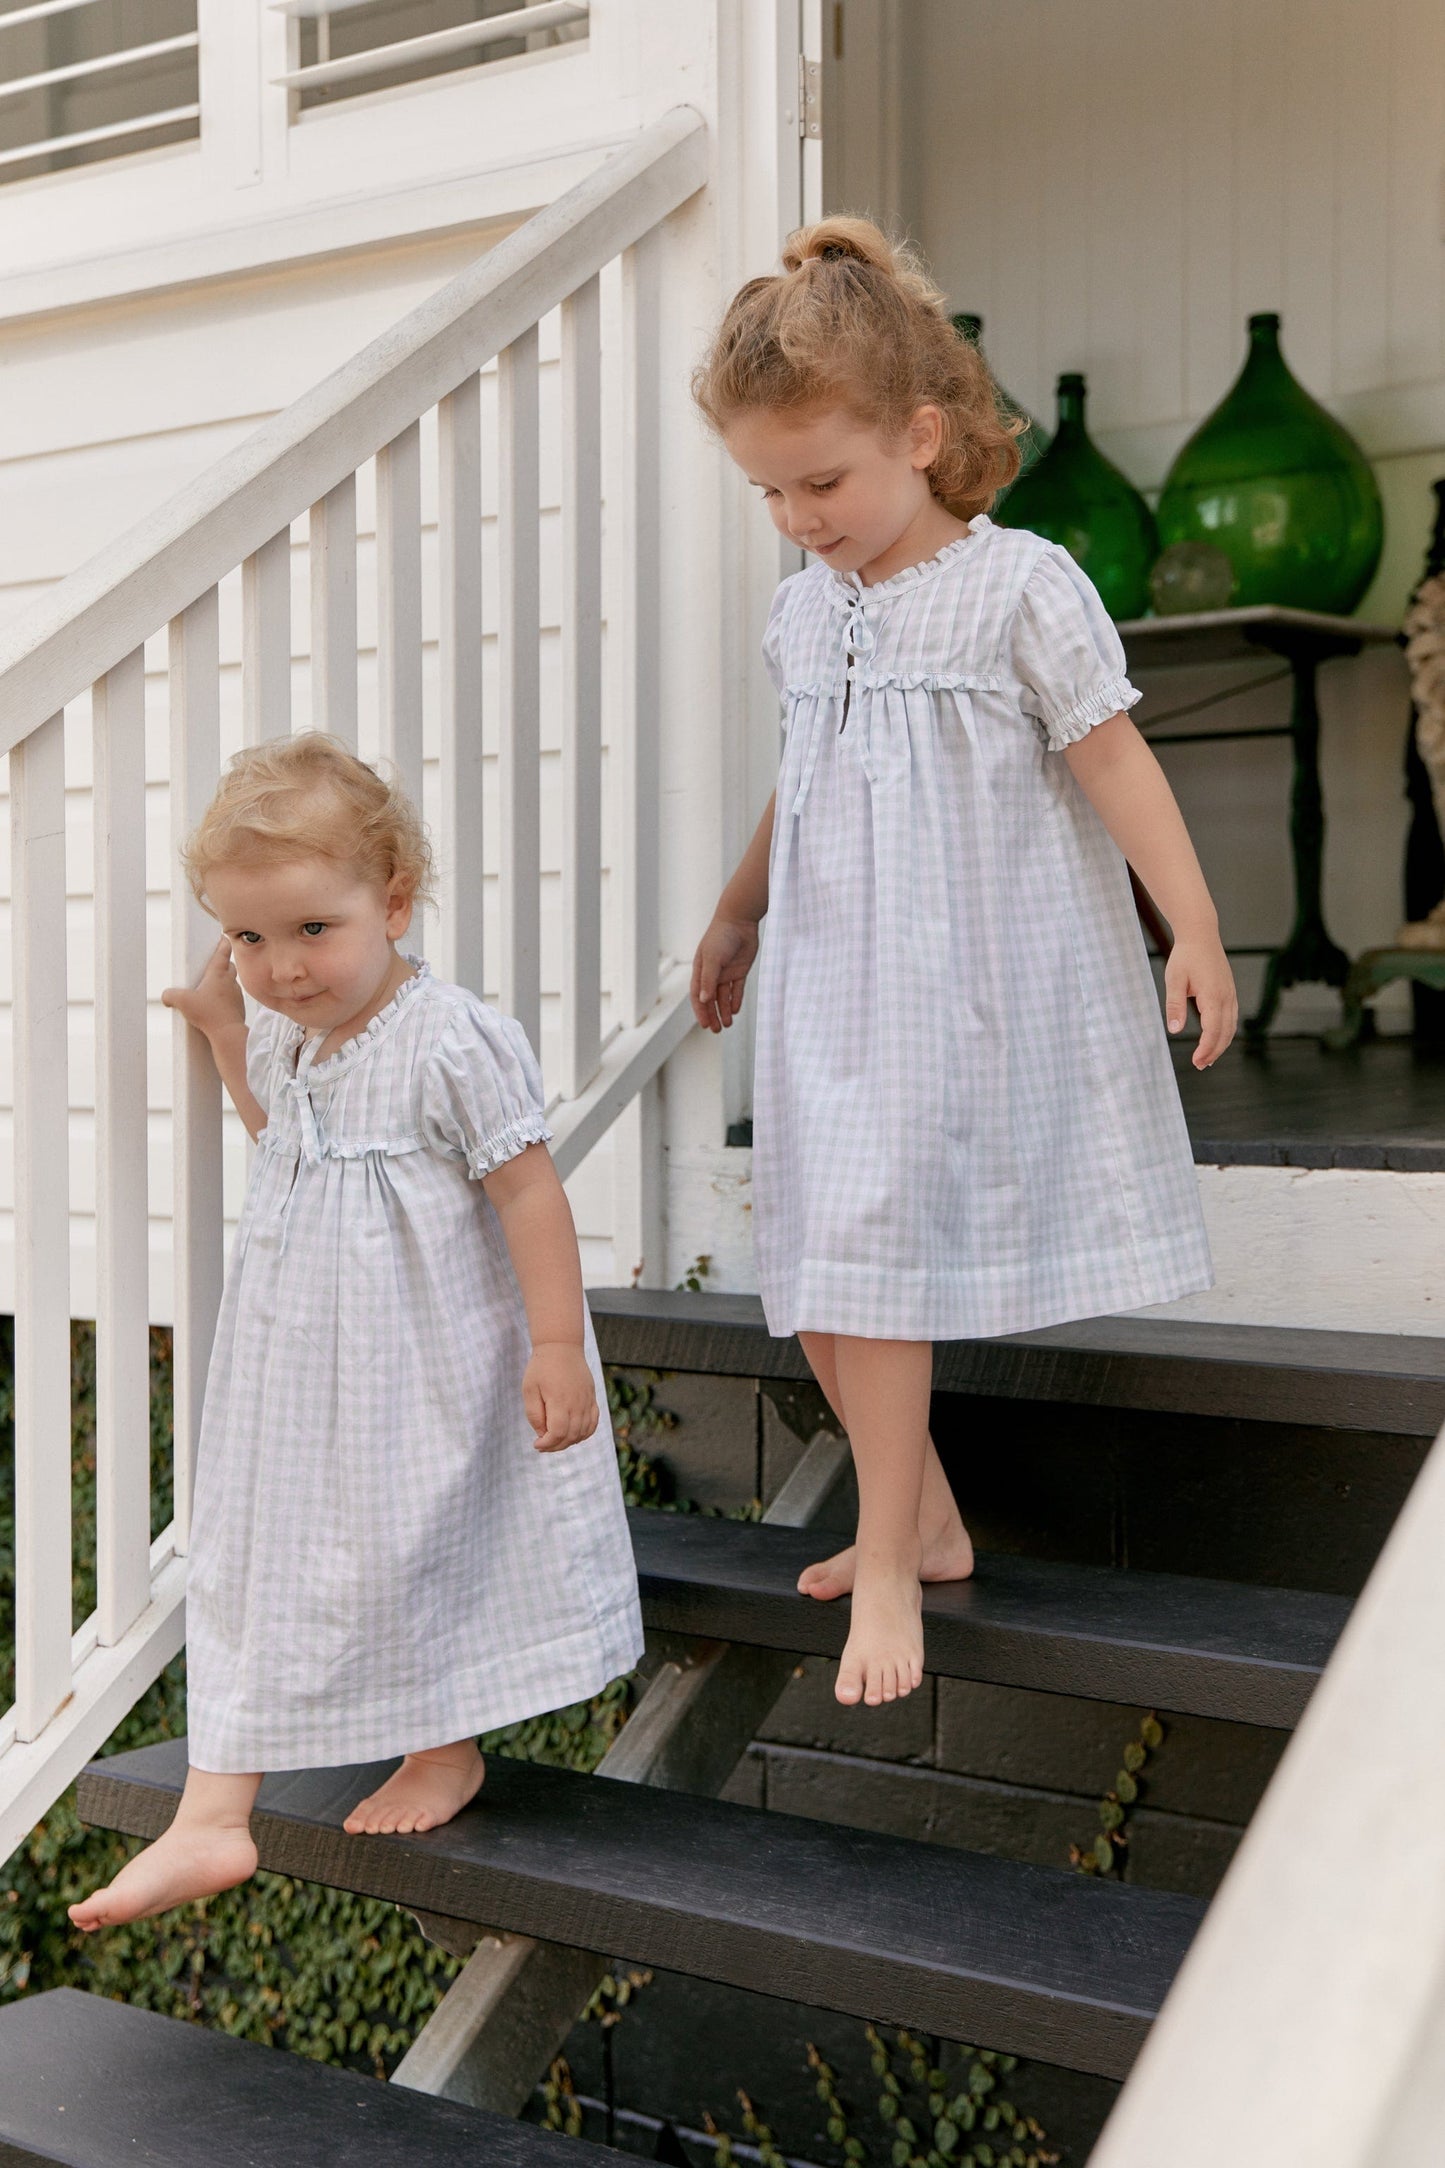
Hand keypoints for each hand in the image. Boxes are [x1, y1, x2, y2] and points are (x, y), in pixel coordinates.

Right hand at [162, 938, 245, 1041]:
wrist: (227, 1033)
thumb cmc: (208, 1014)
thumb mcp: (182, 1001)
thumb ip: (170, 995)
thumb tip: (166, 996)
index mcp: (218, 974)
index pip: (223, 952)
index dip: (222, 943)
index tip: (223, 938)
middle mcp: (230, 982)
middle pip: (229, 966)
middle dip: (223, 963)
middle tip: (214, 963)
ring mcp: (236, 995)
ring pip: (232, 982)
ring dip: (224, 981)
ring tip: (212, 986)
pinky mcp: (238, 1008)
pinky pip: (232, 998)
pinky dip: (226, 997)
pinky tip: (216, 1004)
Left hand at [523, 1343, 598, 1452]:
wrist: (561, 1346)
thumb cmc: (541, 1368)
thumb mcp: (529, 1390)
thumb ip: (534, 1414)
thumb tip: (542, 1434)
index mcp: (559, 1400)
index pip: (558, 1433)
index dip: (547, 1444)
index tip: (536, 1445)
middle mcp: (577, 1403)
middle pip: (571, 1436)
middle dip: (556, 1446)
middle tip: (543, 1445)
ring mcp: (587, 1401)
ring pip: (583, 1432)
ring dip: (569, 1441)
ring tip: (555, 1440)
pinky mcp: (591, 1398)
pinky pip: (593, 1422)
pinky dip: (584, 1433)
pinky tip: (572, 1434)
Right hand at [691, 915, 758, 1031]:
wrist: (739, 920)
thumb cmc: (721, 937)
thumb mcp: (713, 959)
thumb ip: (708, 980)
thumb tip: (704, 1000)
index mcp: (701, 970)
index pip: (698, 996)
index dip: (700, 1011)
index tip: (704, 1025)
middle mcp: (712, 973)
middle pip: (710, 999)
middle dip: (712, 1015)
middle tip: (716, 1030)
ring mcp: (726, 972)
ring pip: (723, 996)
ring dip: (724, 1011)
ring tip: (727, 1025)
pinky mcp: (740, 969)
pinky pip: (736, 988)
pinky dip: (735, 999)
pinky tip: (735, 1010)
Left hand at [1165, 935, 1237, 1068]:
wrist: (1201, 935)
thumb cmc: (1185, 956)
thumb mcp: (1174, 980)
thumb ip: (1175, 1006)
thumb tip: (1174, 1030)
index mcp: (1213, 995)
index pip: (1213, 1030)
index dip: (1206, 1049)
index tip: (1196, 1061)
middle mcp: (1226, 997)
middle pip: (1225, 1033)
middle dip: (1214, 1052)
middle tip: (1200, 1065)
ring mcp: (1231, 994)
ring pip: (1231, 1027)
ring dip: (1221, 1045)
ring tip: (1207, 1059)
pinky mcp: (1230, 992)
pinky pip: (1231, 1018)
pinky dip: (1225, 1033)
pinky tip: (1215, 1041)